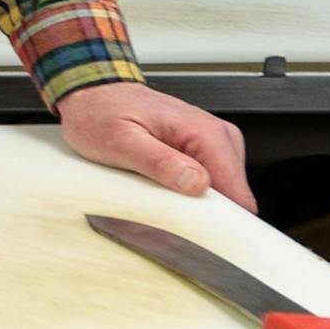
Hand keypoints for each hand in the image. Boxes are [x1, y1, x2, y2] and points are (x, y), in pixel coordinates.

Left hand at [56, 80, 256, 212]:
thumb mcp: (120, 141)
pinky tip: (162, 189)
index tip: (199, 235)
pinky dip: (188, 194)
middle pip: (233, 197)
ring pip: (222, 194)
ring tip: (156, 195)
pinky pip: (208, 184)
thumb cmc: (100, 111)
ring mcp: (210, 143)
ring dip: (194, 205)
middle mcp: (216, 135)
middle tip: (163, 211)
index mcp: (204, 132)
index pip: (238, 193)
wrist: (92, 94)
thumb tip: (196, 183)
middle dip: (204, 214)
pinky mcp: (200, 150)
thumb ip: (159, 162)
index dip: (222, 221)